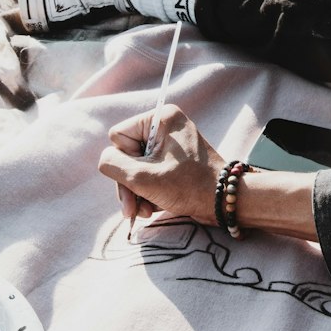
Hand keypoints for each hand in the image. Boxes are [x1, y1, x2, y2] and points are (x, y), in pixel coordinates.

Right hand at [98, 104, 224, 225]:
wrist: (223, 202)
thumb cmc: (187, 186)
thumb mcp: (142, 177)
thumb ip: (113, 164)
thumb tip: (106, 160)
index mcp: (160, 118)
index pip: (118, 137)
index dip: (124, 162)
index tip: (141, 176)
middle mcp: (165, 126)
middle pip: (126, 154)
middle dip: (129, 184)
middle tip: (133, 209)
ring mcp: (170, 144)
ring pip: (136, 167)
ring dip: (137, 192)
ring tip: (146, 212)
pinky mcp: (175, 161)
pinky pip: (150, 173)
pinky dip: (149, 192)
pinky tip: (155, 207)